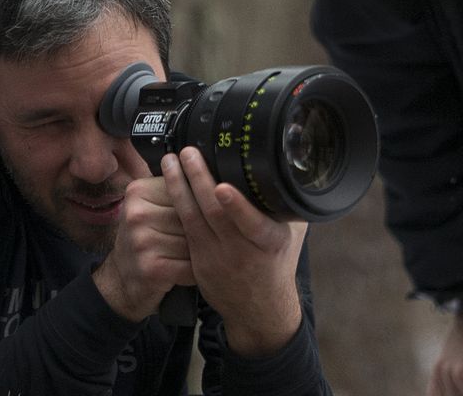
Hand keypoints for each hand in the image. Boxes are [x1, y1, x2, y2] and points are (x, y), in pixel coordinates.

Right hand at [92, 174, 193, 322]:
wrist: (120, 278)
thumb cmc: (145, 238)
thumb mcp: (151, 206)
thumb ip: (175, 190)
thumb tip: (215, 181)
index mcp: (138, 191)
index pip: (187, 190)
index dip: (200, 205)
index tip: (202, 213)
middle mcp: (137, 214)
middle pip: (192, 216)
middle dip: (203, 229)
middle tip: (204, 236)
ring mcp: (142, 241)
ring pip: (194, 241)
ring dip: (202, 251)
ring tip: (195, 254)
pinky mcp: (151, 268)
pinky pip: (190, 266)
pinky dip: (196, 271)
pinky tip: (192, 271)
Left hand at [163, 146, 305, 356]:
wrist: (259, 308)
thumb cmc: (278, 262)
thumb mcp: (293, 235)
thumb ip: (288, 205)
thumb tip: (289, 169)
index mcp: (270, 242)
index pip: (253, 225)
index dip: (237, 206)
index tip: (223, 188)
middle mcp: (242, 251)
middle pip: (215, 213)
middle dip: (199, 180)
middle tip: (188, 153)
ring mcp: (216, 257)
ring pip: (194, 218)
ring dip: (180, 187)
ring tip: (171, 162)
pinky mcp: (198, 261)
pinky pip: (185, 229)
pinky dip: (176, 205)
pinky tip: (168, 185)